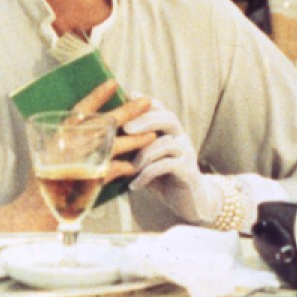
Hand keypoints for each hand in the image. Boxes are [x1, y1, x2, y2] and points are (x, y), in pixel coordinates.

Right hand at [0, 81, 155, 232]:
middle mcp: (73, 143)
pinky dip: (126, 167)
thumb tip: (92, 124)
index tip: (113, 82)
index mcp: (61, 133)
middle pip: (106, 122)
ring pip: (116, 144)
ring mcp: (84, 160)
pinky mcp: (93, 179)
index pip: (82, 108)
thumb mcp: (50, 151)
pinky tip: (133, 166)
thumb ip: (70, 137)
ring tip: (152, 135)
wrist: (36, 208)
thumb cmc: (43, 178)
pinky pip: (117, 169)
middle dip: (129, 111)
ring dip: (136, 139)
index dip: (98, 95)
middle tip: (146, 102)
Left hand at [124, 97, 222, 224]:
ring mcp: (187, 154)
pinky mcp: (189, 171)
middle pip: (168, 119)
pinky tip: (135, 185)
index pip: (162, 110)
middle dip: (146, 120)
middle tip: (126, 128)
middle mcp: (182, 139)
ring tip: (130, 168)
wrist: (190, 202)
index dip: (147, 102)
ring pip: (166, 143)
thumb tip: (107, 138)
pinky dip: (147, 174)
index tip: (129, 95)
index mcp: (172, 132)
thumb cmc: (163, 178)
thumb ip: (135, 148)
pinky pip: (167, 165)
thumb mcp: (147, 160)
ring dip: (144, 154)